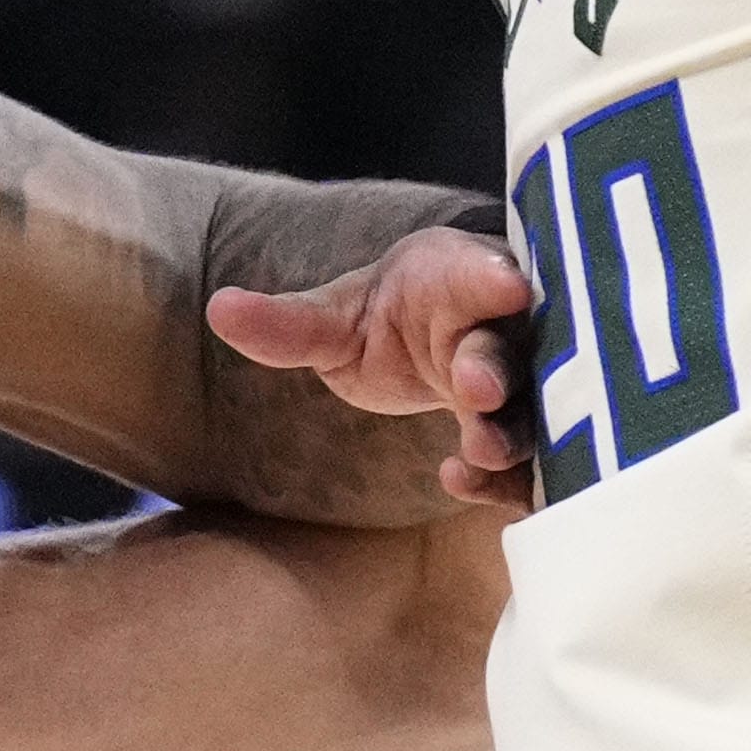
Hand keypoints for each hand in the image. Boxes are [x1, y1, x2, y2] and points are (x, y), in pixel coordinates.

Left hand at [215, 218, 533, 505]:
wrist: (435, 341)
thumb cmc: (389, 315)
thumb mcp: (336, 317)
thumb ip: (289, 322)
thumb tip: (219, 308)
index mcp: (460, 278)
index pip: (481, 273)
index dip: (493, 279)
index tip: (505, 286)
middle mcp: (504, 329)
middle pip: (511, 346)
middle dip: (496, 366)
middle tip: (476, 387)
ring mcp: (523, 386)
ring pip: (531, 408)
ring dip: (509, 430)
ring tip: (481, 447)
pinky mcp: (522, 436)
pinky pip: (527, 462)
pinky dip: (504, 478)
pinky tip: (458, 478)